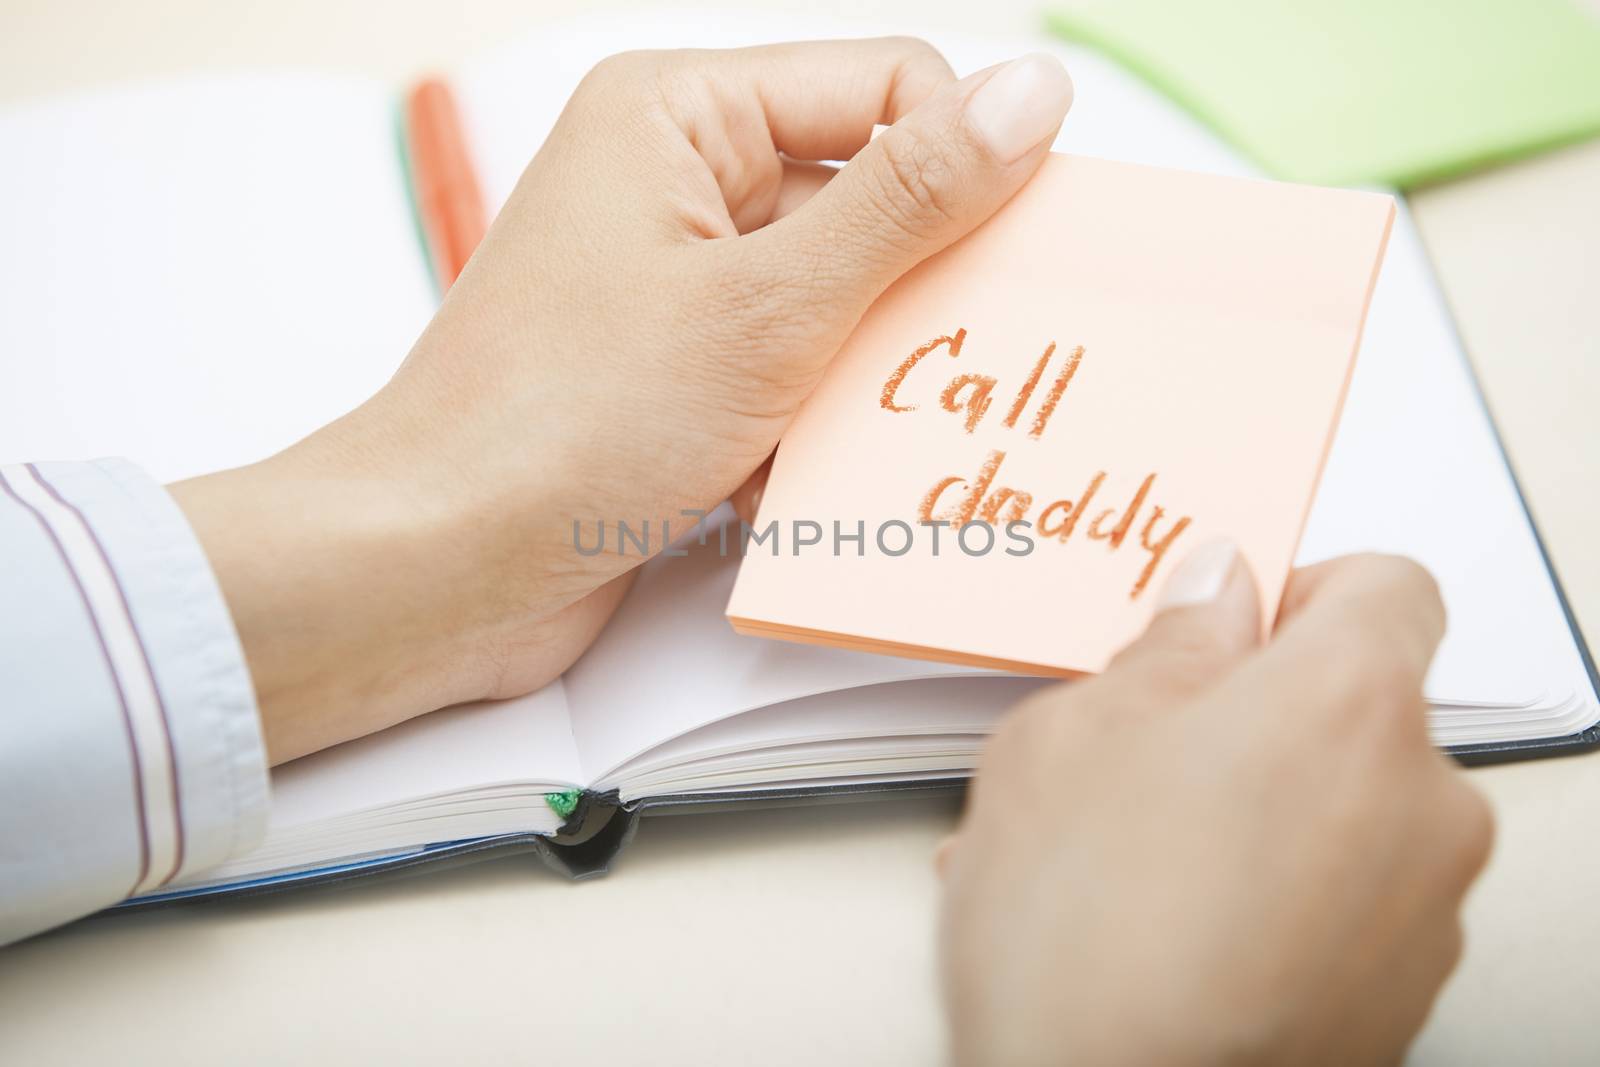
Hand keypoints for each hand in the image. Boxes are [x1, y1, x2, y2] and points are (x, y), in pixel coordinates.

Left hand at [170, 41, 1074, 760]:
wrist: (440, 568)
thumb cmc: (567, 422)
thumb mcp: (769, 303)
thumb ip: (908, 200)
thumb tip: (1031, 98)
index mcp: (682, 115)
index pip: (886, 83)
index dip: (965, 160)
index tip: (1023, 251)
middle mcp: (679, 184)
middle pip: (871, 193)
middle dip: (926, 283)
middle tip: (980, 355)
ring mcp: (679, 285)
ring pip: (843, 297)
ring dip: (876, 368)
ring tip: (879, 427)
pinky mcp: (682, 375)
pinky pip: (798, 371)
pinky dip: (824, 421)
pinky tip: (815, 475)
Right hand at [939, 546, 1493, 1065]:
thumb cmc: (1081, 936)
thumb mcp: (1072, 733)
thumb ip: (1167, 643)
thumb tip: (1215, 594)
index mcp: (1347, 704)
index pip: (1385, 586)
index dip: (1300, 593)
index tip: (1230, 628)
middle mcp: (1422, 803)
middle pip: (1359, 709)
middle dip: (1260, 716)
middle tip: (1147, 754)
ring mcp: (1423, 913)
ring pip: (1343, 812)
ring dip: (1258, 811)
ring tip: (1131, 862)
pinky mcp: (1400, 997)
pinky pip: (1343, 905)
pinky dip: (1272, 896)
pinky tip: (1164, 927)